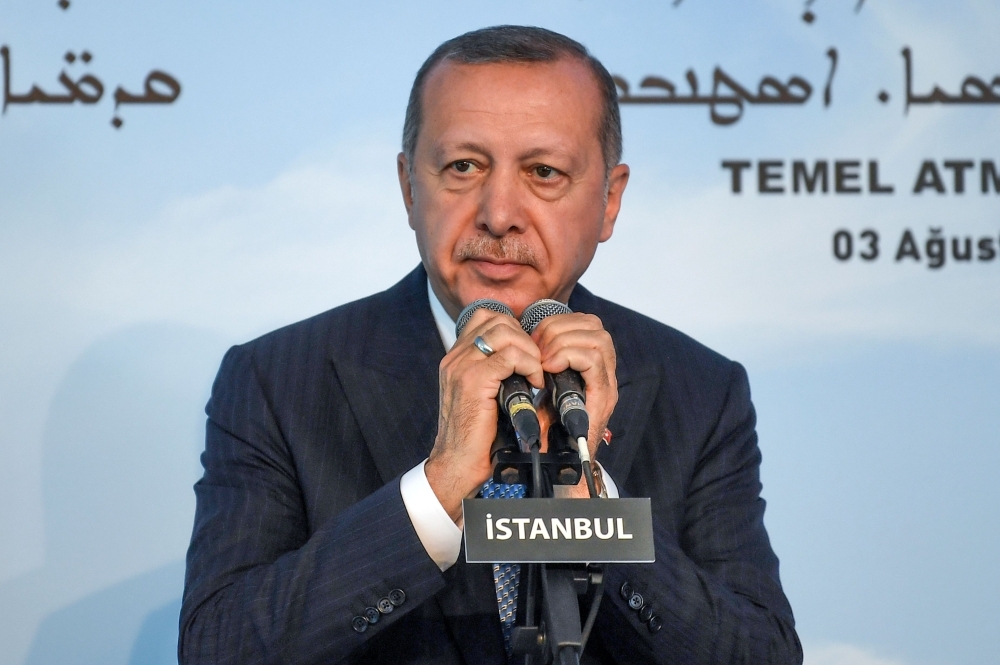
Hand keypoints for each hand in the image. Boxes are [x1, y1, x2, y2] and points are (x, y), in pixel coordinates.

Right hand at [425, 308, 543, 522]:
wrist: (457, 464)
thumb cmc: (476, 435)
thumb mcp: (484, 395)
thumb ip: (495, 371)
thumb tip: (526, 356)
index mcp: (456, 357)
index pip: (486, 316)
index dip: (514, 328)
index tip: (529, 353)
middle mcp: (455, 356)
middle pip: (498, 319)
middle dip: (526, 338)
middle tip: (537, 364)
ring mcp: (461, 366)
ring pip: (505, 332)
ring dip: (530, 351)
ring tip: (537, 374)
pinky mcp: (474, 381)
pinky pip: (509, 356)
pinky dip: (529, 365)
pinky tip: (535, 383)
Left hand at [530, 313, 617, 498]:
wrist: (552, 463)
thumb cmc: (541, 427)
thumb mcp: (539, 387)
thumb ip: (537, 361)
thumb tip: (516, 337)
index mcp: (589, 365)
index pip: (585, 322)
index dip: (557, 321)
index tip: (533, 337)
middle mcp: (604, 371)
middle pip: (594, 325)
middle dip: (559, 328)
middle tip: (535, 346)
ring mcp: (606, 384)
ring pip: (598, 337)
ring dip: (563, 341)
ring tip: (541, 358)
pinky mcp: (603, 397)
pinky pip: (593, 360)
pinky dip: (568, 356)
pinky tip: (548, 368)